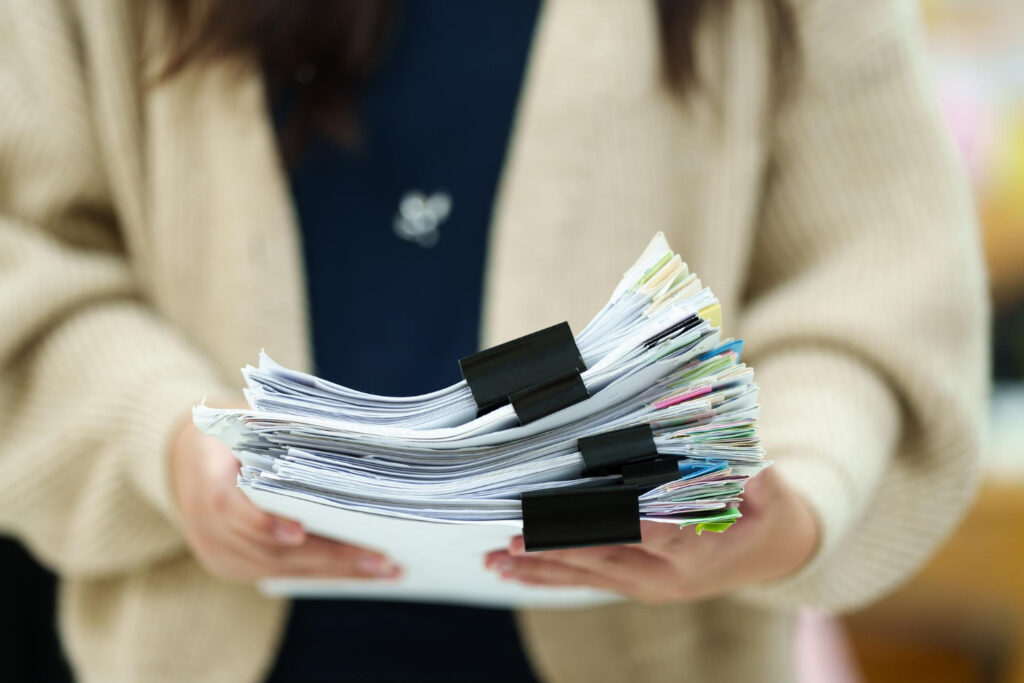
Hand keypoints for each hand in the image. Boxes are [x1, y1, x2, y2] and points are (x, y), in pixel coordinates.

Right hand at [169, 404, 401, 582]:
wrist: (184, 454)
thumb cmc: (230, 429)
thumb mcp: (245, 416)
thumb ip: (281, 430)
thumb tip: (348, 438)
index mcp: (205, 477)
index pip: (229, 507)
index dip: (263, 524)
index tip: (300, 532)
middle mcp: (203, 523)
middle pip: (267, 549)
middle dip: (329, 557)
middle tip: (380, 559)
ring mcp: (214, 550)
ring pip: (277, 569)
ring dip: (334, 572)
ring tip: (383, 570)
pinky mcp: (227, 564)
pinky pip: (275, 574)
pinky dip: (317, 573)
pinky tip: (356, 572)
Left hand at [484, 467, 817, 602]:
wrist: (777, 555)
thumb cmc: (770, 515)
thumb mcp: (771, 491)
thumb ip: (752, 471)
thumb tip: (736, 440)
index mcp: (697, 551)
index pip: (647, 535)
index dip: (609, 525)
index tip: (570, 518)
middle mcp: (666, 577)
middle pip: (602, 558)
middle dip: (556, 547)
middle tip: (511, 538)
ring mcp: (648, 585)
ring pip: (586, 575)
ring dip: (540, 567)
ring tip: (495, 561)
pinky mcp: (635, 585)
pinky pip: (588, 580)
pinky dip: (550, 573)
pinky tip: (514, 569)